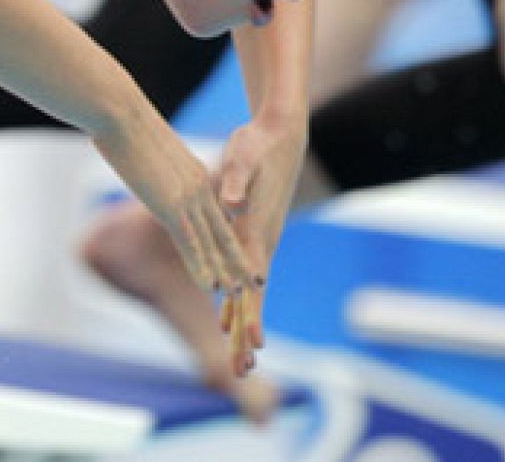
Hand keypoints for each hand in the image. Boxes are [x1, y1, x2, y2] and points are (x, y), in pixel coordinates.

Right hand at [92, 120, 256, 298]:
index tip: (231, 253)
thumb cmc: (120, 120)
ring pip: (213, 243)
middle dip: (236, 259)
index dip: (224, 234)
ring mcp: (186, 197)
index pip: (212, 211)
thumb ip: (149, 159)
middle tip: (250, 281)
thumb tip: (135, 157)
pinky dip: (203, 267)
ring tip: (237, 294)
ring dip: (226, 271)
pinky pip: (192, 244)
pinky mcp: (171, 205)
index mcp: (191, 172)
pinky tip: (210, 287)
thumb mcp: (142, 144)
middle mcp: (196, 186)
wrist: (119, 111)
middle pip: (222, 230)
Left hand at [215, 119, 306, 375]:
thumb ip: (238, 183)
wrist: (278, 135)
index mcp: (257, 231)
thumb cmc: (258, 145)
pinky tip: (225, 319)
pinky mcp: (253, 236)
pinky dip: (235, 302)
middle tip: (241, 371)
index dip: (248, 311)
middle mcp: (261, 244)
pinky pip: (243, 277)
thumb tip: (232, 203)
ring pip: (248, 294)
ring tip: (240, 362)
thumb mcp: (244, 160)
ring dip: (241, 327)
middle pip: (252, 298)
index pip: (252, 280)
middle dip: (245, 334)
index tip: (251, 341)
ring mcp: (259, 243)